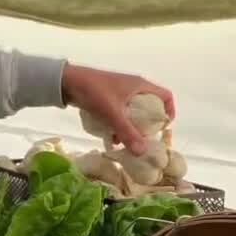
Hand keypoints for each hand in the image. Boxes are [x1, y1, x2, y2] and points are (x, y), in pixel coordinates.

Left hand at [60, 64, 174, 154]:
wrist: (67, 82)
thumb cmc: (94, 92)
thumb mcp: (112, 114)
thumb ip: (127, 133)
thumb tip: (142, 152)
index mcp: (140, 86)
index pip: (166, 96)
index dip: (169, 111)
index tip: (163, 129)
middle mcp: (133, 88)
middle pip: (151, 107)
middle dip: (148, 125)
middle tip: (144, 140)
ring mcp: (121, 93)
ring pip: (134, 113)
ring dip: (131, 128)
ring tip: (125, 143)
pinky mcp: (109, 99)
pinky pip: (121, 114)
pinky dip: (118, 126)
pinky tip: (111, 139)